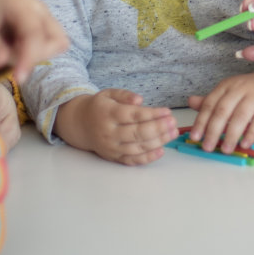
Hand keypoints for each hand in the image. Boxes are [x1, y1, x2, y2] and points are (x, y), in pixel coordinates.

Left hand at [0, 0, 67, 81]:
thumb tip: (0, 64)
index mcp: (20, 4)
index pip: (35, 35)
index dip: (29, 58)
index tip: (18, 78)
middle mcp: (37, 8)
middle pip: (55, 40)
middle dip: (32, 56)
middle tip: (5, 56)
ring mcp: (42, 15)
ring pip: (56, 42)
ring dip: (36, 55)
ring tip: (9, 50)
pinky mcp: (42, 24)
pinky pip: (50, 43)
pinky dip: (35, 52)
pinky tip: (15, 48)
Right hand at [55, 89, 177, 164]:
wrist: (79, 125)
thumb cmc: (99, 107)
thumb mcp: (109, 94)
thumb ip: (124, 95)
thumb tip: (140, 100)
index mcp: (108, 114)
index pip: (133, 115)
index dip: (152, 114)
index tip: (167, 111)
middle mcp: (109, 132)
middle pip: (137, 133)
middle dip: (159, 128)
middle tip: (174, 123)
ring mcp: (111, 147)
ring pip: (137, 148)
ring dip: (158, 142)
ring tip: (173, 134)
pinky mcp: (113, 157)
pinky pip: (132, 160)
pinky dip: (147, 158)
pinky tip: (162, 151)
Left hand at [185, 69, 253, 153]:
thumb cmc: (250, 91)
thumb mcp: (229, 93)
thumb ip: (211, 101)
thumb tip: (190, 102)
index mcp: (226, 85)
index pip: (210, 103)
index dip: (201, 121)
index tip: (195, 137)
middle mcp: (240, 88)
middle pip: (223, 110)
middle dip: (213, 130)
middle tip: (207, 147)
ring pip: (241, 116)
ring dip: (231, 135)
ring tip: (226, 150)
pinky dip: (251, 133)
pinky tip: (245, 144)